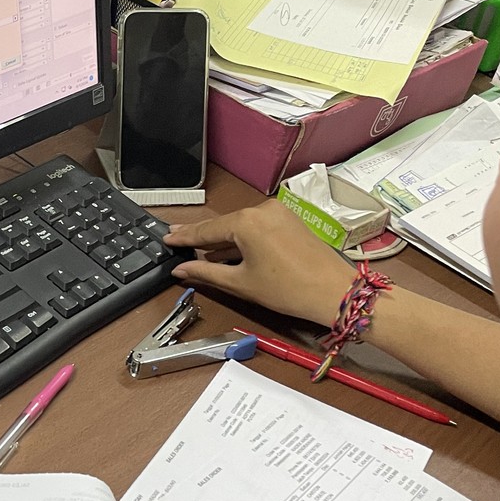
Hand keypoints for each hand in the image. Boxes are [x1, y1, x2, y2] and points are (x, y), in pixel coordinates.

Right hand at [166, 202, 348, 328]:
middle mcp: (261, 209)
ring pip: (240, 225)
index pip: (206, 230)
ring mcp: (277, 213)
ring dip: (222, 239)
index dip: (184, 236)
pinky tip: (229, 249)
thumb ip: (206, 272)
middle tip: (177, 239)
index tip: (166, 237)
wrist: (333, 291)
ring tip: (199, 247)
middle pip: (223, 224)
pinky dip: (241, 238)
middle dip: (202, 235)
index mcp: (246, 221)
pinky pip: (257, 226)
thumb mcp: (240, 283)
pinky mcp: (289, 220)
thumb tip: (181, 269)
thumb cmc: (288, 289)